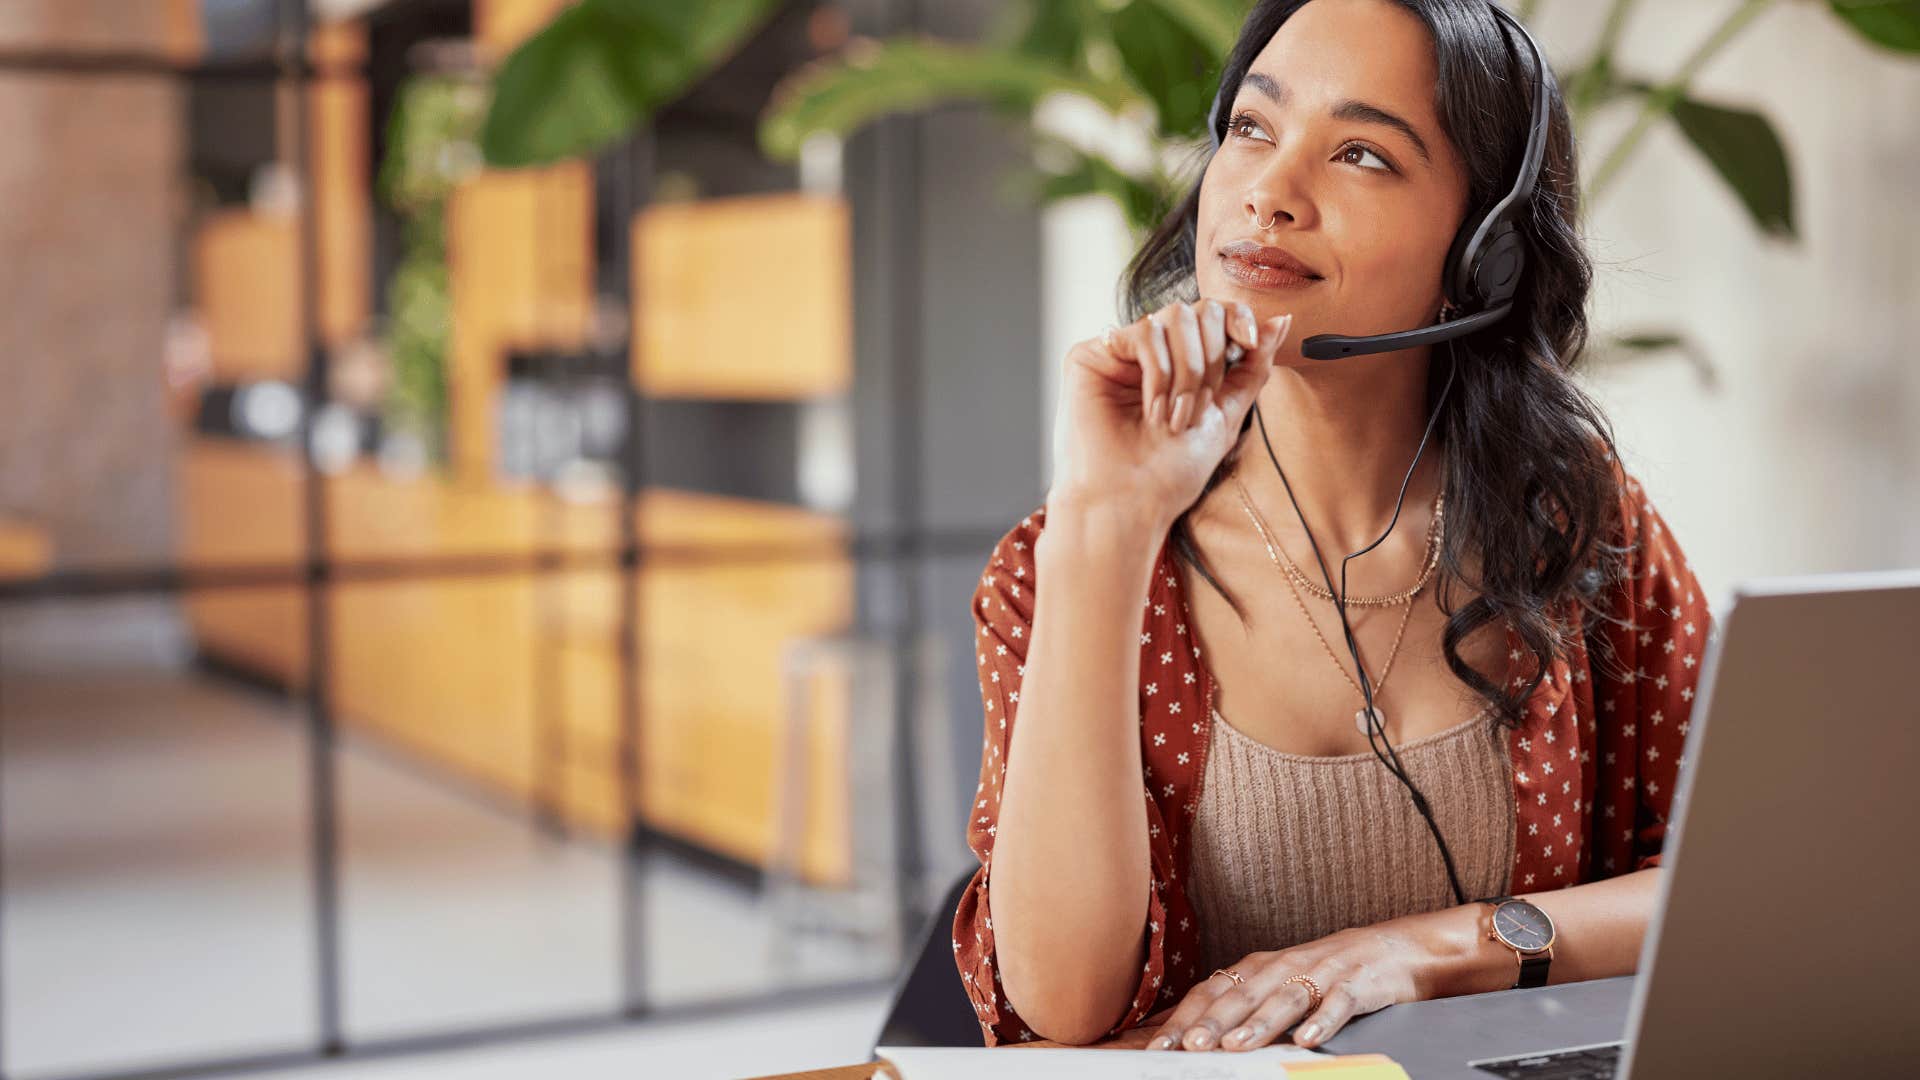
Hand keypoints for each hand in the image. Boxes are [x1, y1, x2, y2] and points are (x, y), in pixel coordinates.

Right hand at [1047, 298, 1291, 527]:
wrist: (1131, 501)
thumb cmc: (1171, 471)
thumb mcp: (1227, 414)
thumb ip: (1252, 367)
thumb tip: (1281, 319)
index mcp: (1181, 360)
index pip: (1214, 312)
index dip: (1237, 317)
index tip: (1247, 344)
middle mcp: (1151, 351)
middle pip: (1198, 310)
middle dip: (1210, 360)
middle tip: (1199, 407)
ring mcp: (1120, 352)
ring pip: (1173, 317)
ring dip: (1187, 373)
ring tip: (1175, 417)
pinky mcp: (1091, 354)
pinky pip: (1143, 333)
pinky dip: (1158, 374)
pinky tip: (1152, 410)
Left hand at [1145, 922, 1431, 1051]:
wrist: (1388, 950)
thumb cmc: (1320, 973)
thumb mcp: (1275, 985)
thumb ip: (1238, 1008)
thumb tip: (1190, 1035)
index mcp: (1257, 969)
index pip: (1212, 992)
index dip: (1186, 1017)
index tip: (1160, 1046)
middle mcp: (1282, 968)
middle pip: (1243, 996)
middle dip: (1215, 1022)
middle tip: (1191, 1046)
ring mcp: (1320, 974)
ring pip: (1285, 999)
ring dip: (1260, 1023)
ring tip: (1238, 1046)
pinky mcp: (1355, 984)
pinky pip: (1337, 1003)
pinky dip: (1322, 1021)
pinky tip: (1307, 1040)